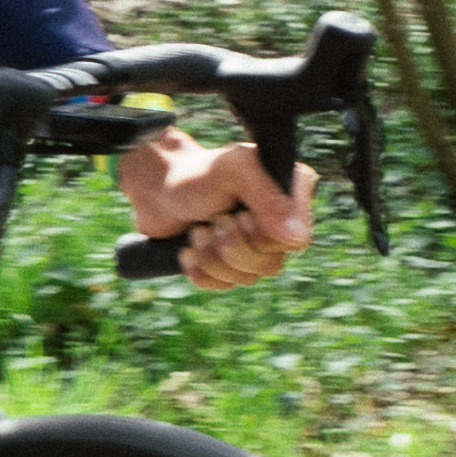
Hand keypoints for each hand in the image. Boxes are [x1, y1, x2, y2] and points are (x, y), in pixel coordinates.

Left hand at [119, 126, 315, 288]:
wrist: (158, 191)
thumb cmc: (198, 175)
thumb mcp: (233, 171)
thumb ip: (267, 196)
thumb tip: (295, 239)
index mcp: (291, 195)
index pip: (297, 241)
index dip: (263, 236)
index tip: (241, 213)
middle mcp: (279, 224)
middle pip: (272, 265)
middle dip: (232, 245)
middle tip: (215, 219)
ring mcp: (256, 247)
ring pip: (247, 279)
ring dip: (212, 255)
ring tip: (198, 229)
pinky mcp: (231, 266)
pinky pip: (223, 285)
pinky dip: (200, 269)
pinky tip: (190, 247)